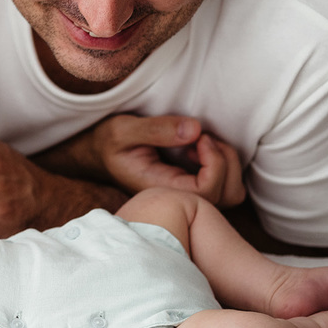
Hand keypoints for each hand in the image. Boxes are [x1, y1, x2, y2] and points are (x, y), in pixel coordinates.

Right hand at [91, 115, 245, 207]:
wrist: (96, 154)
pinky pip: (224, 184)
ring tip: (203, 143)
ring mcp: (186, 195)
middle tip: (204, 138)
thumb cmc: (106, 142)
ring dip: (227, 163)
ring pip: (231, 193)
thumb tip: (195, 130)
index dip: (215, 163)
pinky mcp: (190, 186)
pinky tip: (199, 148)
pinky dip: (223, 163)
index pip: (206, 191)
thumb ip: (157, 129)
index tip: (199, 138)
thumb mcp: (122, 130)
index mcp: (159, 190)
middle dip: (226, 161)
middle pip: (226, 195)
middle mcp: (176, 197)